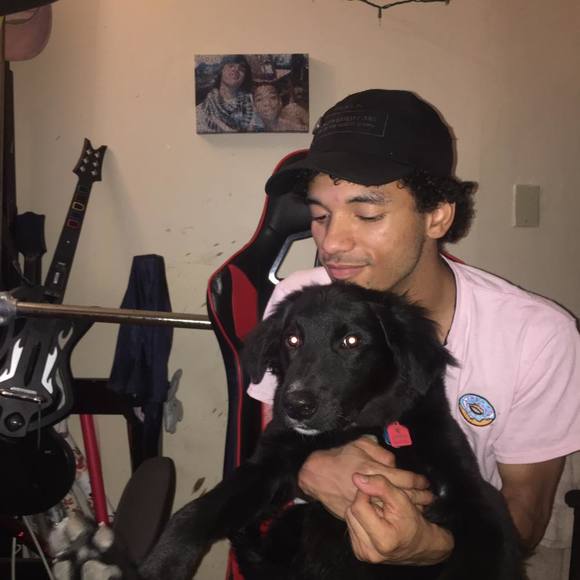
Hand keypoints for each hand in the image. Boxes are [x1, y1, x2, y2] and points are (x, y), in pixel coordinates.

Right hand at [298, 436, 432, 518]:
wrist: (317, 475)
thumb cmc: (339, 457)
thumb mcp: (359, 444)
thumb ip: (380, 451)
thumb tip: (393, 462)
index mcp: (374, 469)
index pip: (403, 478)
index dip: (418, 481)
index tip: (426, 482)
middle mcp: (373, 488)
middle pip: (402, 496)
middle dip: (419, 498)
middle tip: (431, 498)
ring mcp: (367, 502)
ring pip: (394, 508)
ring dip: (409, 508)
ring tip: (422, 508)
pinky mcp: (360, 512)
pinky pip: (382, 515)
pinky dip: (393, 514)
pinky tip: (401, 514)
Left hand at [345, 473, 453, 565]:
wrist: (418, 544)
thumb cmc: (412, 521)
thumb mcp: (401, 498)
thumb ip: (380, 486)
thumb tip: (356, 478)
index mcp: (382, 539)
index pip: (358, 506)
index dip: (365, 493)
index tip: (376, 491)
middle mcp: (369, 551)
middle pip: (351, 512)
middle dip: (363, 502)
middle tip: (379, 504)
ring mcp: (363, 554)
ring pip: (349, 518)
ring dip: (361, 511)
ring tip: (378, 513)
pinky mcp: (360, 553)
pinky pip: (352, 527)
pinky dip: (360, 520)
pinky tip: (373, 520)